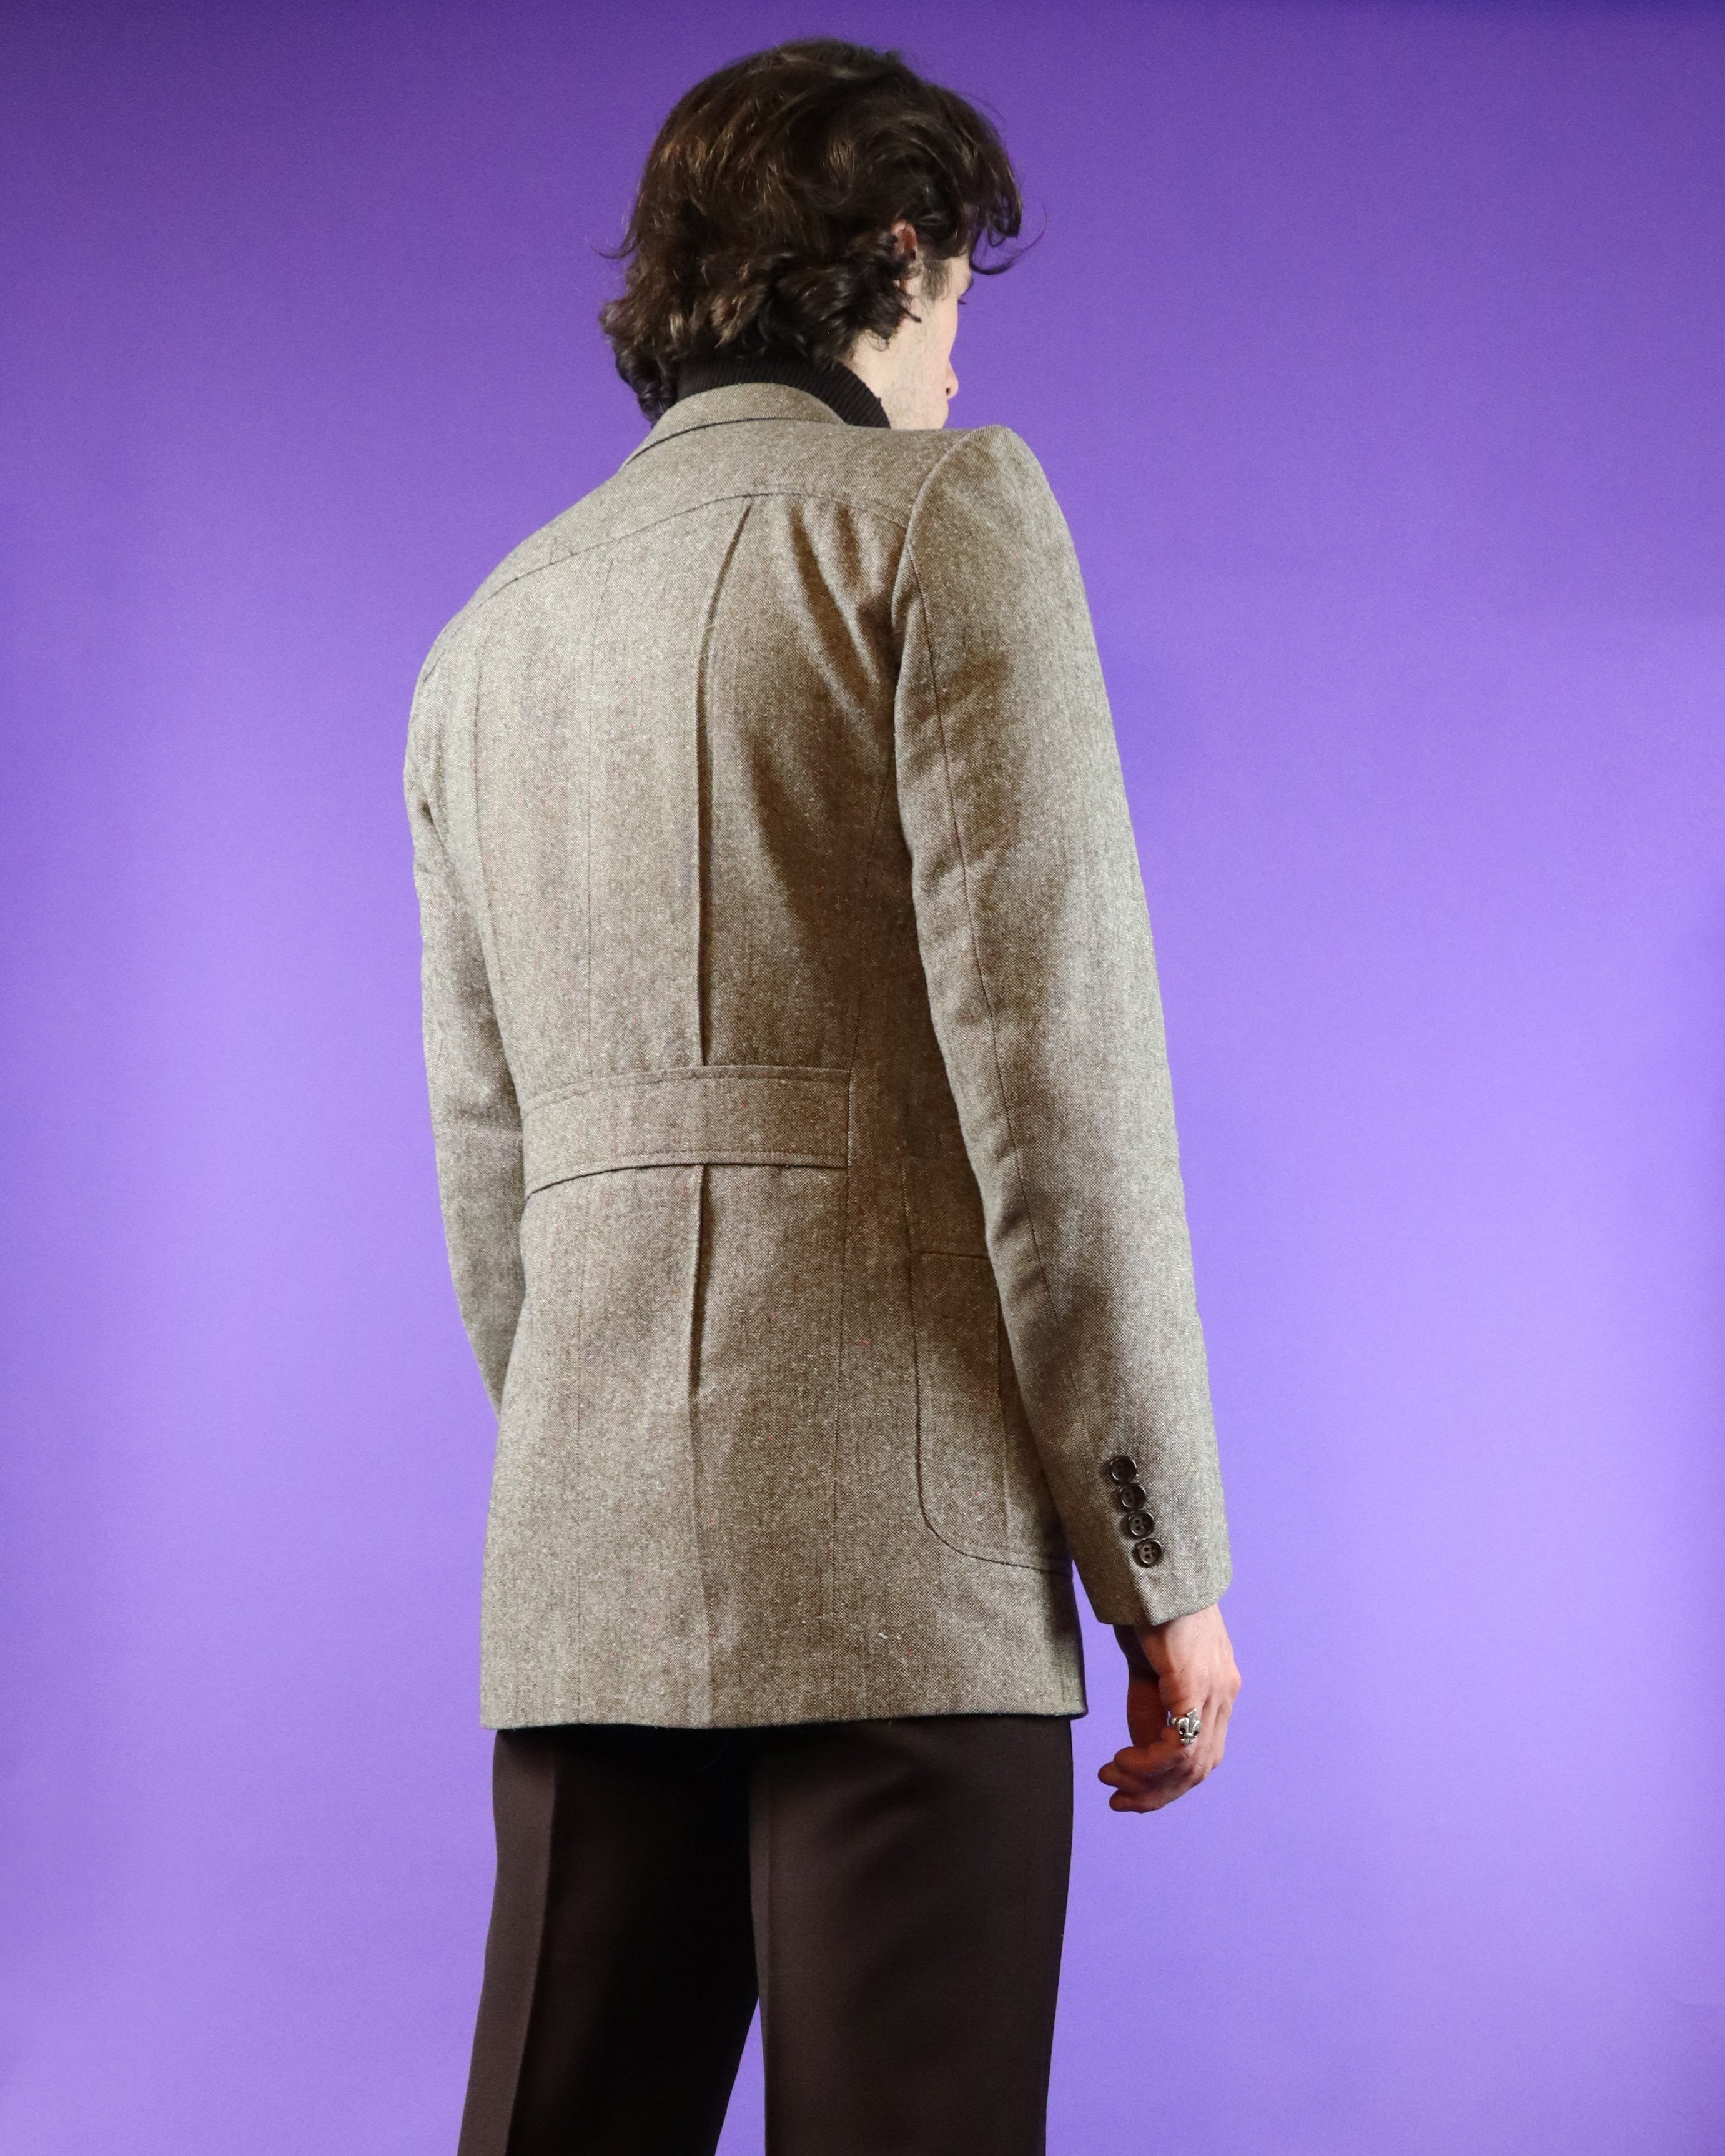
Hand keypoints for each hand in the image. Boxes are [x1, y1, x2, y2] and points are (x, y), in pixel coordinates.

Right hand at [1098, 1602, 1239, 1812]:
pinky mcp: (1194, 1683)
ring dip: (1146, 1781)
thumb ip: (1153, 1706)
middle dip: (1156, 1793)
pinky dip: (1148, 1763)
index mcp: (1218, 1689)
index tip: (1129, 1793)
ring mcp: (1215, 1689)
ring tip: (1111, 1778)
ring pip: (1190, 1763)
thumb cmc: (1150, 1609)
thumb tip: (1143, 1750)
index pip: (1202, 1756)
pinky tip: (1121, 1759)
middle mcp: (1225, 1693)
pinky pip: (1179, 1744)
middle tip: (1118, 1799)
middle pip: (1199, 1768)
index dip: (1167, 1785)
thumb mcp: (1151, 1667)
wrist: (1154, 1568)